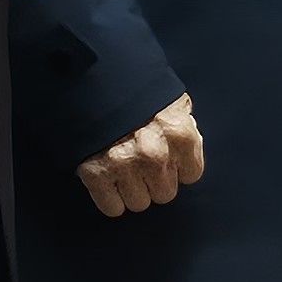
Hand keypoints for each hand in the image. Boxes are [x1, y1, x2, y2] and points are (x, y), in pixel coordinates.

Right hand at [78, 94, 203, 216]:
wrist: (90, 75)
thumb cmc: (133, 86)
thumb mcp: (169, 98)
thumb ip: (181, 125)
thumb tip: (187, 148)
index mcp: (179, 134)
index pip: (191, 174)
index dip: (177, 166)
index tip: (166, 157)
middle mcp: (155, 155)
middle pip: (164, 194)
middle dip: (154, 179)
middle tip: (141, 161)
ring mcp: (125, 166)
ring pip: (139, 203)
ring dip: (131, 189)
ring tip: (122, 167)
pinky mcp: (96, 174)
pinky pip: (112, 207)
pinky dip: (108, 197)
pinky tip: (107, 178)